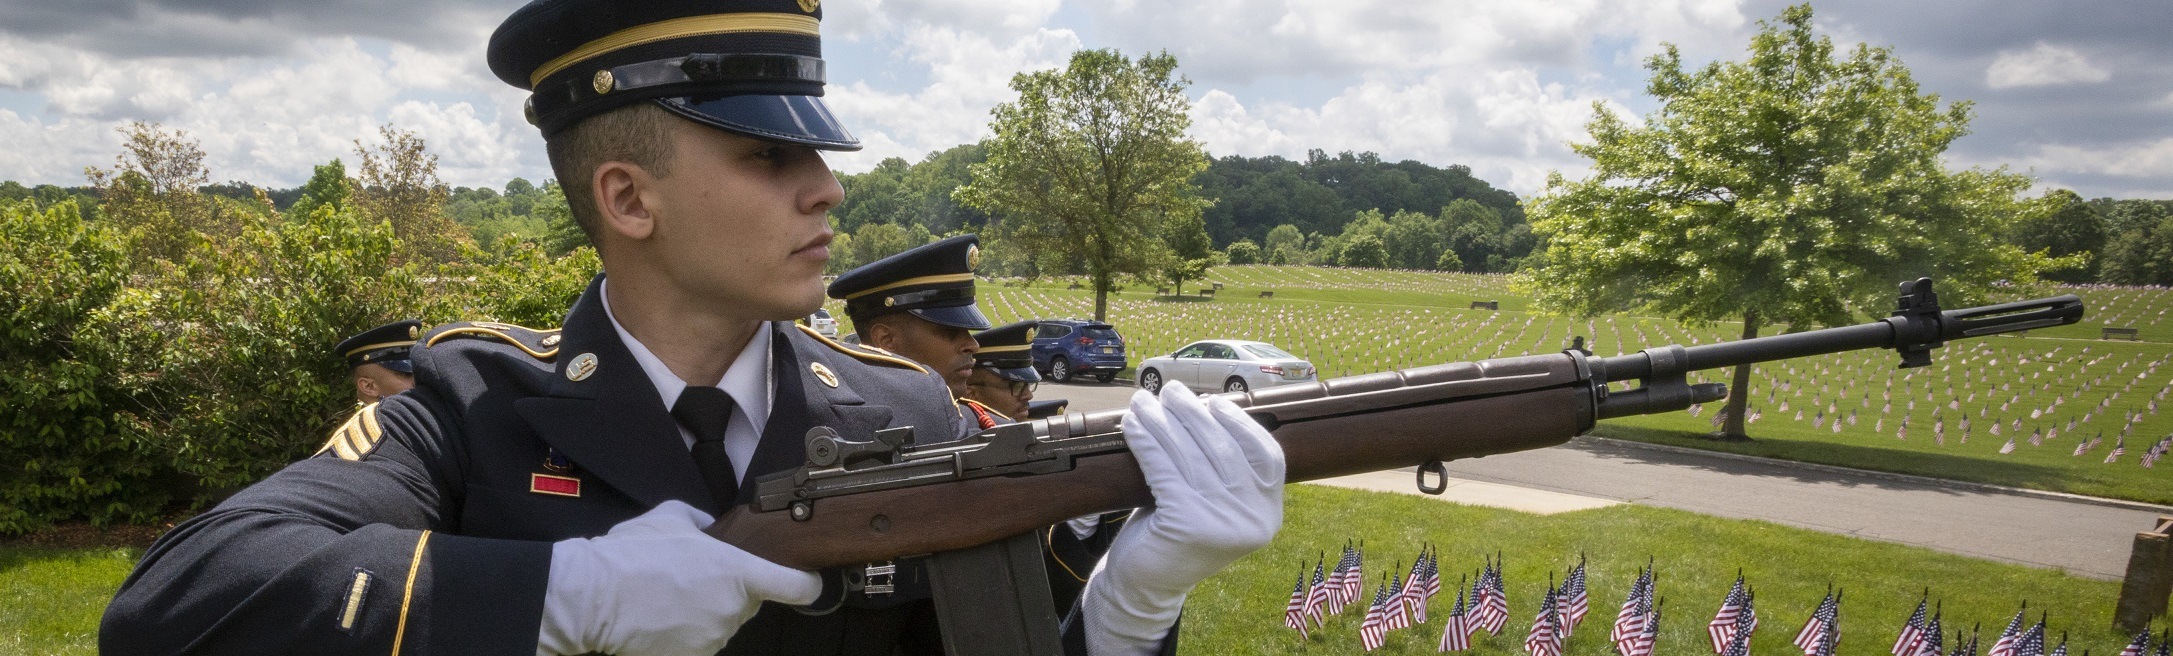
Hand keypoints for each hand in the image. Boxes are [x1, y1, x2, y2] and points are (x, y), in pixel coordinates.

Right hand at [537, 501, 821, 655]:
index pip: (797, 586)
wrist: (593, 597)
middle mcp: (733, 609)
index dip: (805, 584)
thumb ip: (702, 521)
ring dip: (702, 615)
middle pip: (748, 604)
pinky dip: (682, 637)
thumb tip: (711, 528)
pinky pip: (697, 645)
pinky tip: (659, 621)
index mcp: (738, 572)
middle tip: (692, 581)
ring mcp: (713, 638)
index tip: (805, 582)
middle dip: (728, 594)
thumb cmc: (631, 555)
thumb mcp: (670, 516)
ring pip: (720, 625)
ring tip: (666, 599)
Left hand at [1082, 384, 1284, 654]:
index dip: (1240, 422)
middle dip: (1193, 413)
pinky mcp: (1188, 524)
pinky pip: (1163, 467)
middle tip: (1171, 390)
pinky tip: (1132, 424)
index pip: (1267, 455)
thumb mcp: (1213, 501)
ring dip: (1163, 420)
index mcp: (1269, 513)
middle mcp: (1254, 519)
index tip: (1213, 401)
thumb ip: (1223, 466)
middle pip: (1223, 449)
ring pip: (1189, 455)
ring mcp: (1223, 524)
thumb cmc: (1178, 532)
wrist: (1147, 584)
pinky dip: (1146, 440)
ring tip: (1144, 400)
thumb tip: (1209, 405)